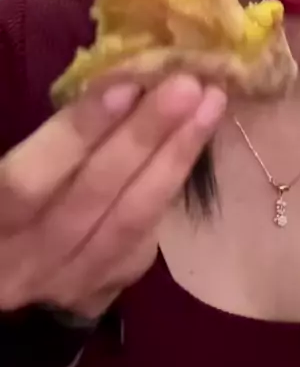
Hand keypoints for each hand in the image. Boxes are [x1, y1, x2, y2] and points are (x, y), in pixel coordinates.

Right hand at [0, 72, 225, 318]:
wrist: (3, 278)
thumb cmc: (7, 199)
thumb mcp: (3, 159)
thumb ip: (43, 137)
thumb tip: (106, 78)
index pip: (32, 179)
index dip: (78, 132)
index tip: (126, 85)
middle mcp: (25, 259)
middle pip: (92, 196)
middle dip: (144, 136)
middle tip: (189, 83)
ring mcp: (68, 280)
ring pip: (129, 221)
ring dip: (174, 159)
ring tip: (212, 105)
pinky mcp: (103, 289)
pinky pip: (145, 238)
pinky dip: (173, 187)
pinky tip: (201, 142)